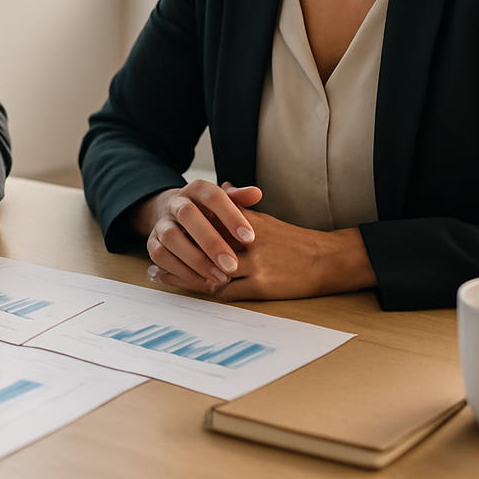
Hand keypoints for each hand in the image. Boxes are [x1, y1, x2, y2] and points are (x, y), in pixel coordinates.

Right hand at [134, 180, 262, 293]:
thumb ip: (240, 199)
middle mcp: (176, 203)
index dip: (230, 216)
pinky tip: (203, 282)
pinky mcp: (152, 242)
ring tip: (220, 278)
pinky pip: (161, 256)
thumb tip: (256, 194)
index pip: (212, 196)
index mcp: (197, 189)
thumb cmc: (210, 213)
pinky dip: (181, 271)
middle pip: (187, 215)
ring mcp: (162, 222)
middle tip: (232, 265)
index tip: (249, 238)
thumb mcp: (227, 203)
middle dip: (210, 242)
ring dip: (196, 260)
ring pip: (171, 238)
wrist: (177, 216)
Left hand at [145, 183, 377, 299]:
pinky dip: (206, 289)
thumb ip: (238, 206)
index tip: (162, 232)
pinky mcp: (261, 285)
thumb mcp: (263, 218)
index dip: (181, 229)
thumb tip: (221, 189)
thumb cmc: (291, 240)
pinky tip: (192, 290)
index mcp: (244, 221)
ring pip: (209, 270)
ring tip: (161, 277)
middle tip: (153, 260)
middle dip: (175, 253)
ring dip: (183, 274)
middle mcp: (246, 240)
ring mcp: (254, 263)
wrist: (325, 259)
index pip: (205, 222)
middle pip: (201, 246)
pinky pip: (226, 290)